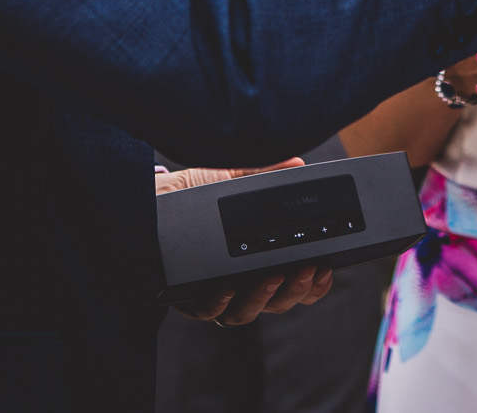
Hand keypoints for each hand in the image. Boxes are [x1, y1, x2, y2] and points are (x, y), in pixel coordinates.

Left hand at [158, 161, 335, 323]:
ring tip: (274, 274)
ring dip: (265, 297)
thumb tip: (295, 163)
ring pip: (246, 313)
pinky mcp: (186, 298)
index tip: (326, 268)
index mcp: (258, 262)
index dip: (314, 285)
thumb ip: (262, 173)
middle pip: (278, 303)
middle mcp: (240, 283)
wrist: (151, 199)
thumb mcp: (230, 178)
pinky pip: (208, 310)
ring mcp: (215, 294)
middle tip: (307, 268)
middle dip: (297, 289)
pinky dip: (221, 301)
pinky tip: (228, 286)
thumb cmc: (191, 192)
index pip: (295, 284)